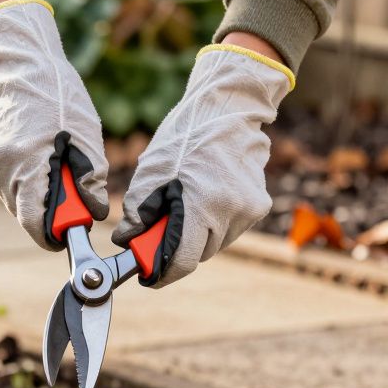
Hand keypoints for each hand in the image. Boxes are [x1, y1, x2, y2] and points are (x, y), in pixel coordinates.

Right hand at [0, 0, 108, 249]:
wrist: (17, 58)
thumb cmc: (56, 92)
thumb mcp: (85, 133)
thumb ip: (90, 178)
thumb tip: (93, 212)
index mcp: (25, 163)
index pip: (33, 223)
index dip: (53, 234)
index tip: (68, 232)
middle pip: (22, 213)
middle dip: (46, 210)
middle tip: (69, 192)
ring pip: (11, 196)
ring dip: (32, 191)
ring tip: (49, 160)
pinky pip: (1, 179)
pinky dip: (18, 175)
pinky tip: (30, 149)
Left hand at [112, 43, 293, 285]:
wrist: (229, 111)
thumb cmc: (186, 137)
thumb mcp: (151, 172)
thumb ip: (138, 213)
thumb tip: (128, 242)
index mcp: (203, 207)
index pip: (182, 262)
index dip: (161, 273)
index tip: (147, 275)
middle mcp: (232, 214)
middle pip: (198, 255)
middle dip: (175, 251)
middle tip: (156, 234)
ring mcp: (249, 212)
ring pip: (215, 244)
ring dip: (196, 237)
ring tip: (182, 208)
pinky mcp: (258, 206)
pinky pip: (229, 230)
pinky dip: (213, 224)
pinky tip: (204, 199)